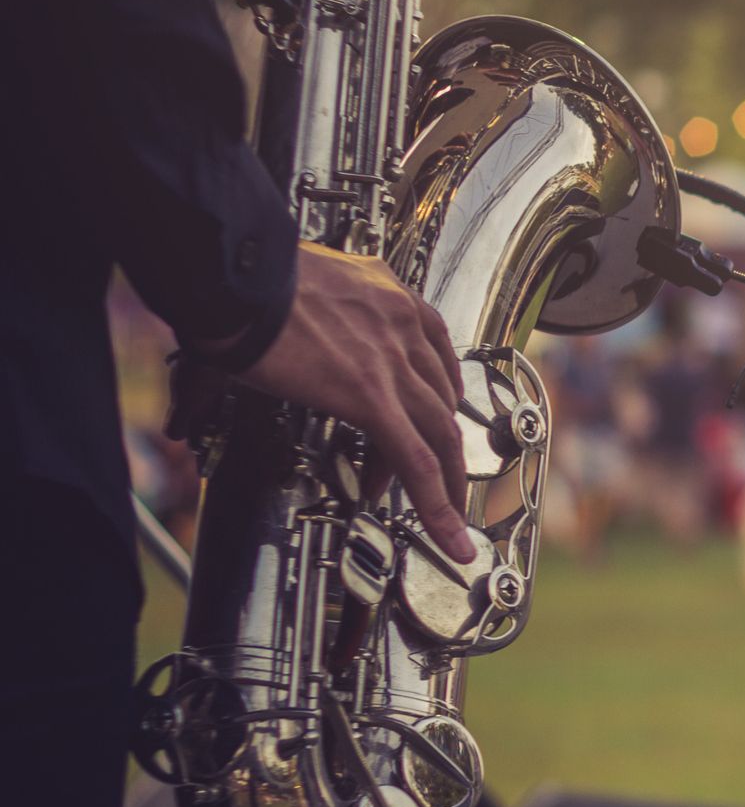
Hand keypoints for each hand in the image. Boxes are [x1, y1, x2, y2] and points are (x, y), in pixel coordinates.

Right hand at [228, 243, 474, 564]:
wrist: (233, 273)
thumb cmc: (244, 277)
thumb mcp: (288, 289)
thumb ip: (284, 327)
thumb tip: (238, 357)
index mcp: (384, 291)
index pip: (430, 349)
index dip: (434, 393)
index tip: (428, 417)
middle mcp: (400, 321)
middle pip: (442, 396)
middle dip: (448, 444)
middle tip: (446, 480)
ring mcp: (390, 359)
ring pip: (440, 432)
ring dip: (449, 481)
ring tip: (446, 517)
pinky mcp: (370, 395)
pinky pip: (418, 460)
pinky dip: (437, 503)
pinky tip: (447, 534)